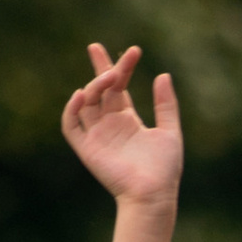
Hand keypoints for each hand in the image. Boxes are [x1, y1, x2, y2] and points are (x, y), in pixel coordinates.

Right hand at [62, 43, 183, 206]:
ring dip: (94, 86)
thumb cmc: (164, 168)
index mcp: (127, 120)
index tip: (133, 51)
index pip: (118, 88)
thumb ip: (166, 104)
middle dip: (99, 68)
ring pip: (87, 103)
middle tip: (96, 47)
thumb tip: (163, 75)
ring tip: (109, 75)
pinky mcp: (87, 149)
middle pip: (100, 90)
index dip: (122, 67)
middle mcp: (109, 125)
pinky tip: (82, 94)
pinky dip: (72, 110)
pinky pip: (72, 126)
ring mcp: (97, 135)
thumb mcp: (170, 131)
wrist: (153, 195)